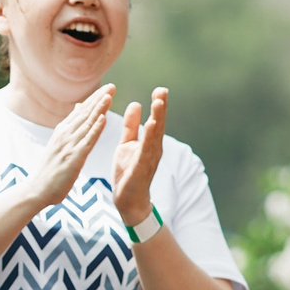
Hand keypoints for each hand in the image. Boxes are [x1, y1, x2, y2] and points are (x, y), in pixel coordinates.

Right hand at [26, 85, 113, 210]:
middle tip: (113, 86)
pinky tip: (103, 119)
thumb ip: (71, 125)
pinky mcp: (73, 158)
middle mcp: (65, 134)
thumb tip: (79, 106)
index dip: (95, 98)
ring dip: (99, 109)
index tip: (108, 87)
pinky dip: (95, 129)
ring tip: (109, 96)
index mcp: (62, 131)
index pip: (82, 111)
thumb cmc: (50, 169)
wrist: (37, 189)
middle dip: (99, 99)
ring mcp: (68, 145)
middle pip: (85, 114)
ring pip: (87, 124)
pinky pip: (87, 141)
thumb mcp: (59, 143)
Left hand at [111, 88, 169, 226]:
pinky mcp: (141, 168)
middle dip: (160, 108)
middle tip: (162, 90)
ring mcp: (149, 159)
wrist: (128, 200)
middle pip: (159, 125)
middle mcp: (153, 149)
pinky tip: (150, 126)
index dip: (158, 105)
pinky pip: (145, 151)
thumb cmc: (129, 172)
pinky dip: (148, 138)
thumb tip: (136, 104)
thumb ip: (131, 126)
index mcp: (149, 143)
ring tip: (158, 103)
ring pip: (155, 136)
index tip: (160, 89)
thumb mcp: (127, 144)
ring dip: (157, 119)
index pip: (155, 120)